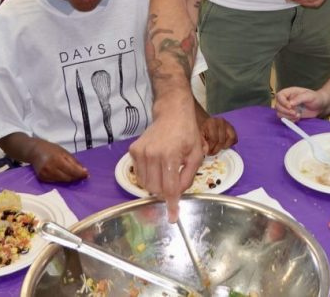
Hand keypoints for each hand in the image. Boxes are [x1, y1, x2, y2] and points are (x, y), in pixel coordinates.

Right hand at [28, 139, 88, 182]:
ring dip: (69, 178)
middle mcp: (51, 169)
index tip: (87, 175)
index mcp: (57, 160)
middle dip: (76, 177)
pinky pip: (56, 181)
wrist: (34, 151)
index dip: (81, 174)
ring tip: (73, 174)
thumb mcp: (64, 152)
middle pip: (68, 178)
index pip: (72, 171)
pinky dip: (61, 179)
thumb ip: (74, 162)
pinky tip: (63, 174)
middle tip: (82, 175)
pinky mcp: (42, 179)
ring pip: (62, 181)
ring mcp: (45, 175)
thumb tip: (84, 171)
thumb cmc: (50, 149)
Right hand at [128, 104, 204, 221]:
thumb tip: (178, 194)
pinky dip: (148, 176)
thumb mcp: (196, 154)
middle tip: (174, 183)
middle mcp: (152, 155)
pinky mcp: (133, 151)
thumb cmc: (187, 133)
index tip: (172, 217)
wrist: (172, 113)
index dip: (171, 204)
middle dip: (165, 192)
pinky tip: (157, 165)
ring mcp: (140, 152)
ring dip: (156, 185)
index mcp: (170, 156)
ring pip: (145, 184)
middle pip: (155, 189)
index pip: (169, 188)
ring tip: (166, 172)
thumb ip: (188, 176)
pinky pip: (139, 174)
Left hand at [200, 117, 236, 154]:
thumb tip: (206, 150)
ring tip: (217, 148)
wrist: (204, 122)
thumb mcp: (198, 135)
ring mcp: (228, 124)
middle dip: (216, 149)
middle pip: (222, 140)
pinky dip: (229, 144)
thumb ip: (201, 142)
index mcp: (212, 122)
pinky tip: (222, 145)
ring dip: (223, 146)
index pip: (214, 139)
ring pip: (230, 139)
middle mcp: (221, 122)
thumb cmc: (201, 129)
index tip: (207, 152)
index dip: (211, 148)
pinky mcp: (232, 128)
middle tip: (211, 152)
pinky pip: (234, 139)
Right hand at [275, 87, 325, 120]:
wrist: (321, 106)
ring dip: (287, 117)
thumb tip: (290, 103)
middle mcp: (287, 100)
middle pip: (277, 106)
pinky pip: (285, 119)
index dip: (282, 102)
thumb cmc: (316, 98)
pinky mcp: (291, 115)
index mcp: (289, 92)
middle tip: (295, 113)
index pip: (279, 96)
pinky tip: (298, 118)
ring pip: (280, 113)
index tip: (290, 106)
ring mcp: (288, 108)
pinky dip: (290, 120)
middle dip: (285, 111)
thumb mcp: (309, 96)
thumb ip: (299, 98)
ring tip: (298, 115)